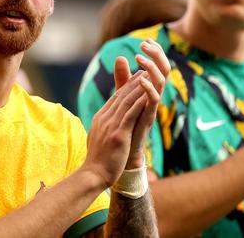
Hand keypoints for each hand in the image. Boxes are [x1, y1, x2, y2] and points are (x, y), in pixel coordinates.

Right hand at [83, 66, 148, 187]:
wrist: (93, 174)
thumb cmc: (98, 160)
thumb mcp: (99, 137)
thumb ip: (104, 126)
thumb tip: (106, 122)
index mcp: (101, 118)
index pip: (115, 98)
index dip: (127, 86)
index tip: (137, 77)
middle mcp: (105, 118)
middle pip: (121, 96)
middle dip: (134, 82)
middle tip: (145, 70)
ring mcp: (111, 125)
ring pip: (127, 102)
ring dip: (139, 88)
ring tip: (149, 78)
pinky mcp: (118, 134)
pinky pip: (131, 114)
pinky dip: (139, 103)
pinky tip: (148, 95)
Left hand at [114, 39, 169, 168]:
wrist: (124, 149)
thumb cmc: (126, 121)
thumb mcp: (123, 95)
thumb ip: (122, 78)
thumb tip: (120, 57)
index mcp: (150, 88)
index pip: (158, 65)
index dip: (155, 52)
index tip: (146, 40)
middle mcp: (155, 95)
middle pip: (165, 69)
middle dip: (157, 54)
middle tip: (144, 45)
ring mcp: (153, 106)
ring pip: (161, 82)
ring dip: (151, 67)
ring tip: (139, 57)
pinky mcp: (148, 117)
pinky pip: (154, 100)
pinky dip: (149, 88)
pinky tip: (141, 79)